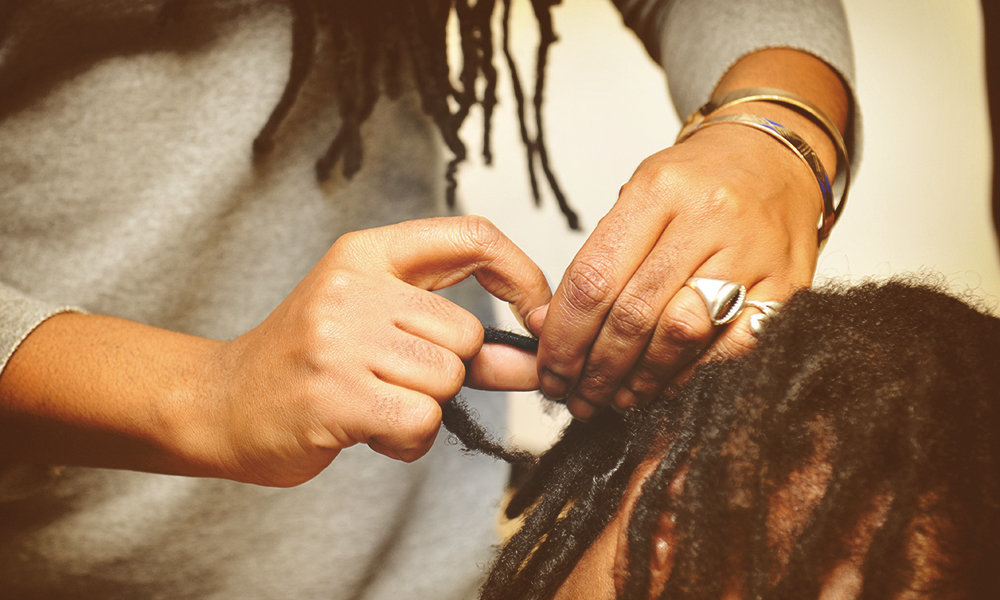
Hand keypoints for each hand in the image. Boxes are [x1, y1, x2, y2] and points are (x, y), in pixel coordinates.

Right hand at [199, 216, 549, 484]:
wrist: (223, 403)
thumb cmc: (311, 362)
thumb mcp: (378, 324)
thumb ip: (455, 336)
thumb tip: (533, 360)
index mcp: (366, 253)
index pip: (472, 235)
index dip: (521, 274)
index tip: (536, 313)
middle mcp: (352, 286)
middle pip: (466, 333)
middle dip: (447, 371)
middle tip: (395, 380)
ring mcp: (339, 338)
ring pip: (448, 378)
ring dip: (425, 408)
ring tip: (374, 403)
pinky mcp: (333, 393)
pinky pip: (422, 420)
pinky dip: (409, 439)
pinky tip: (370, 430)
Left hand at [530, 122, 821, 419]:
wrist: (776, 157)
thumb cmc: (700, 181)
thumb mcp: (640, 195)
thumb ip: (600, 257)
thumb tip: (547, 325)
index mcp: (659, 190)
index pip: (594, 277)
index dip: (564, 334)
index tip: (549, 367)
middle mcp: (708, 217)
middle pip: (633, 313)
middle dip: (595, 368)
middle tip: (576, 395)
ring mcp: (752, 253)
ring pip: (680, 335)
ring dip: (639, 379)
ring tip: (615, 398)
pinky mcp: (787, 286)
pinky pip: (730, 348)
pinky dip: (690, 377)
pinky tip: (664, 387)